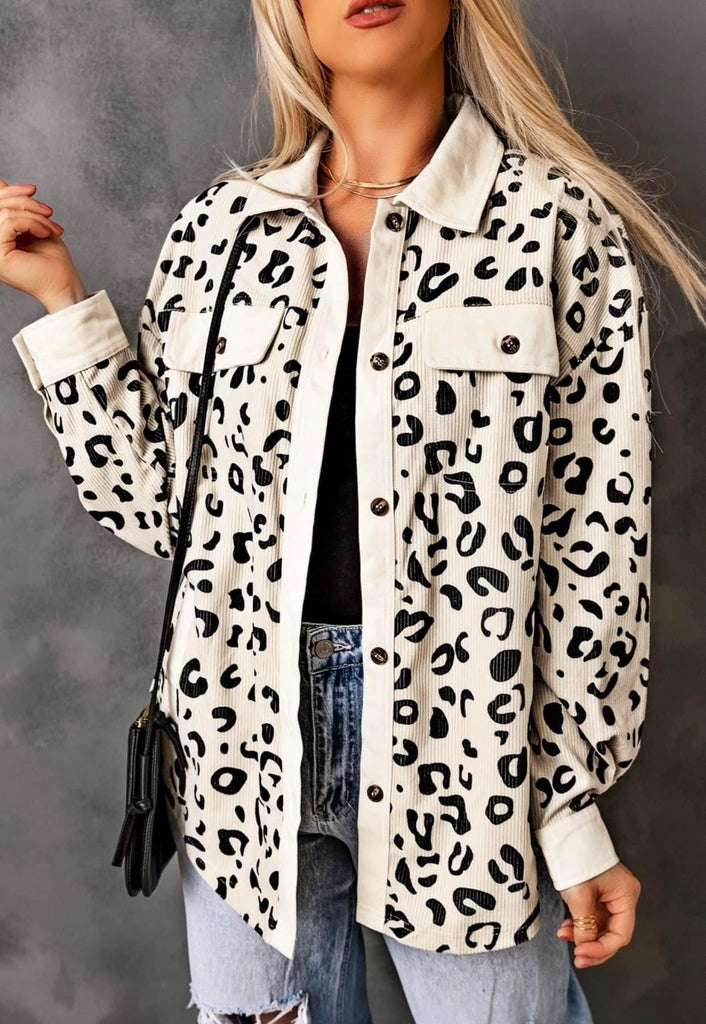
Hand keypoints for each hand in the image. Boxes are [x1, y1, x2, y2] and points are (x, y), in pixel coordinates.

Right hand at [0, 178, 86, 310]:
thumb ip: (15, 208)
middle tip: (49, 212)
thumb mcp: (32, 225)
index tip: (33, 190)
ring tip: (51, 228)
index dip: (11, 192)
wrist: (63, 283)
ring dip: (35, 216)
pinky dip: (32, 223)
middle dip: (26, 202)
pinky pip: (9, 222)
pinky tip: (45, 233)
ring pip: (5, 212)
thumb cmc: (51, 260)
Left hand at [557, 861, 641, 968]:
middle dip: (592, 946)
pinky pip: (590, 916)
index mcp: (626, 895)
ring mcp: (608, 895)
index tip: (582, 954)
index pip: (620, 934)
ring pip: (599, 926)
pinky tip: (565, 928)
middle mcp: (621, 896)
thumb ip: (584, 926)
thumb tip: (585, 946)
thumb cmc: (576, 858)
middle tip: (577, 958)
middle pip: (611, 932)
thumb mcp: (580, 896)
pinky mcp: (595, 892)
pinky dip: (578, 924)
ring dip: (582, 935)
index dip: (602, 948)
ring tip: (563, 935)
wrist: (563, 833)